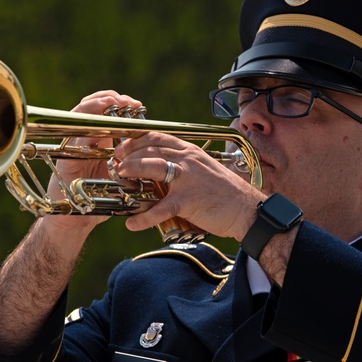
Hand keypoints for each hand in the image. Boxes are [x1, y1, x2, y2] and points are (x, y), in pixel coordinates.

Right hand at [42, 90, 145, 235]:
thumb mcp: (118, 176)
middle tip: (128, 101)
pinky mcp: (66, 156)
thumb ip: (129, 162)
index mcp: (98, 142)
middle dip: (110, 99)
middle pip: (92, 108)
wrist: (75, 219)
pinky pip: (74, 137)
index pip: (106, 114)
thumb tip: (152, 151)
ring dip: (97, 106)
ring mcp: (73, 146)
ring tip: (112, 101)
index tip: (137, 105)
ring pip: (80, 116)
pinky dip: (86, 127)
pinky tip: (98, 122)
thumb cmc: (97, 199)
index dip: (120, 104)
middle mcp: (84, 140)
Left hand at [111, 131, 264, 240]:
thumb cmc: (224, 192)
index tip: (122, 145)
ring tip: (119, 176)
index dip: (136, 139)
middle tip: (115, 161)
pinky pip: (161, 208)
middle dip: (129, 153)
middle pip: (152, 149)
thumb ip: (183, 165)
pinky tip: (132, 224)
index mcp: (190, 152)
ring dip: (132, 169)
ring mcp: (188, 179)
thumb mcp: (202, 169)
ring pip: (153, 167)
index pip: (158, 137)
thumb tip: (160, 169)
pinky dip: (144, 217)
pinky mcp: (188, 201)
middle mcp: (188, 160)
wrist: (246, 209)